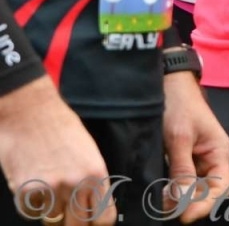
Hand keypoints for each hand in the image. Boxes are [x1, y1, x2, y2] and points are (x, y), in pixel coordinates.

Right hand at [0, 77, 116, 224]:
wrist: (29, 113)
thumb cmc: (60, 127)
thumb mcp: (88, 152)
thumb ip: (91, 180)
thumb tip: (93, 207)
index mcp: (96, 173)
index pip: (104, 216)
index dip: (98, 224)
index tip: (93, 224)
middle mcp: (75, 184)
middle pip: (78, 225)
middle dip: (73, 223)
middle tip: (69, 216)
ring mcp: (49, 189)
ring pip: (53, 218)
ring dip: (51, 209)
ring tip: (48, 185)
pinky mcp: (25, 191)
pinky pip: (31, 212)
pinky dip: (32, 204)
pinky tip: (33, 183)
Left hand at [162, 72, 228, 222]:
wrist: (166, 83)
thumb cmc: (179, 105)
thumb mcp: (179, 137)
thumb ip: (182, 170)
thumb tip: (182, 201)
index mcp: (219, 152)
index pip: (221, 186)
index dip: (206, 204)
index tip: (185, 216)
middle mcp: (210, 158)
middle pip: (207, 191)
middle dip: (190, 204)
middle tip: (167, 213)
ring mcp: (195, 159)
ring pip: (191, 188)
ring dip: (178, 199)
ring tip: (159, 206)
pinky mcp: (181, 158)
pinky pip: (179, 180)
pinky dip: (170, 190)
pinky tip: (158, 195)